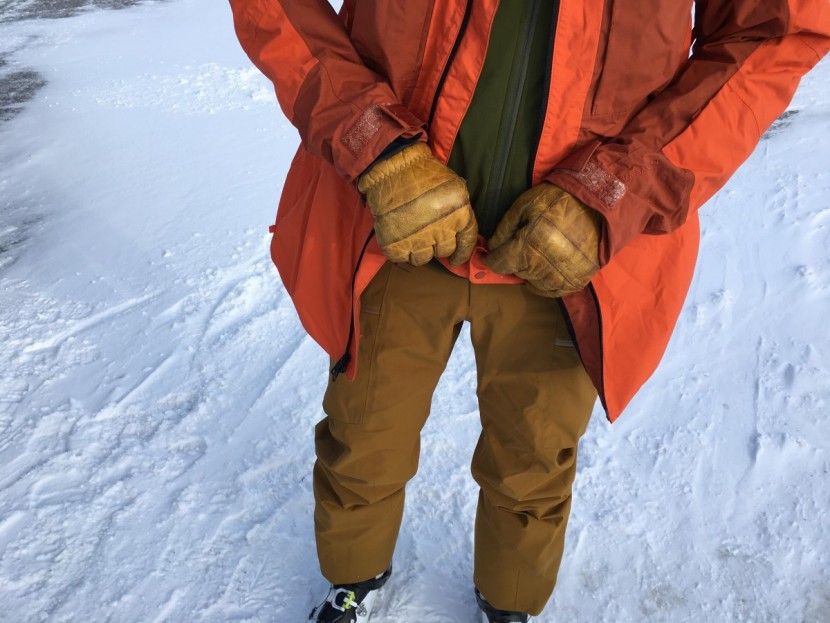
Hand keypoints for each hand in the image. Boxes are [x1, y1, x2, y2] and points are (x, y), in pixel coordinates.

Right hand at [358, 142, 477, 265]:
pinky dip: (401, 252)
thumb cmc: (424, 174)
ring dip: (420, 251)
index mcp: (459, 215)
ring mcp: (417, 239)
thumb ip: (461, 212)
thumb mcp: (455, 188)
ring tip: (414, 238)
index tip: (455, 259)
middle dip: (438, 246)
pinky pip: (401, 258)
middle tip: (429, 236)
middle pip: (444, 251)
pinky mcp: (394, 244)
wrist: (392, 168)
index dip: (462, 254)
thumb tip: (461, 234)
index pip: (466, 244)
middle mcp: (441, 230)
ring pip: (423, 259)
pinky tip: (400, 240)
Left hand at [484, 183, 601, 296]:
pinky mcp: (576, 280)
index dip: (491, 259)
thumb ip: (504, 228)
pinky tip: (547, 269)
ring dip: (531, 271)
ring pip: (533, 283)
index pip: (499, 264)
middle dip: (514, 260)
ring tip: (539, 253)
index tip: (490, 255)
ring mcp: (561, 276)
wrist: (598, 204)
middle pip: (516, 272)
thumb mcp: (524, 205)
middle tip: (524, 244)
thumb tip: (491, 248)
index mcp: (528, 245)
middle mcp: (543, 266)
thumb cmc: (557, 200)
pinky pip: (553, 291)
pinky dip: (546, 283)